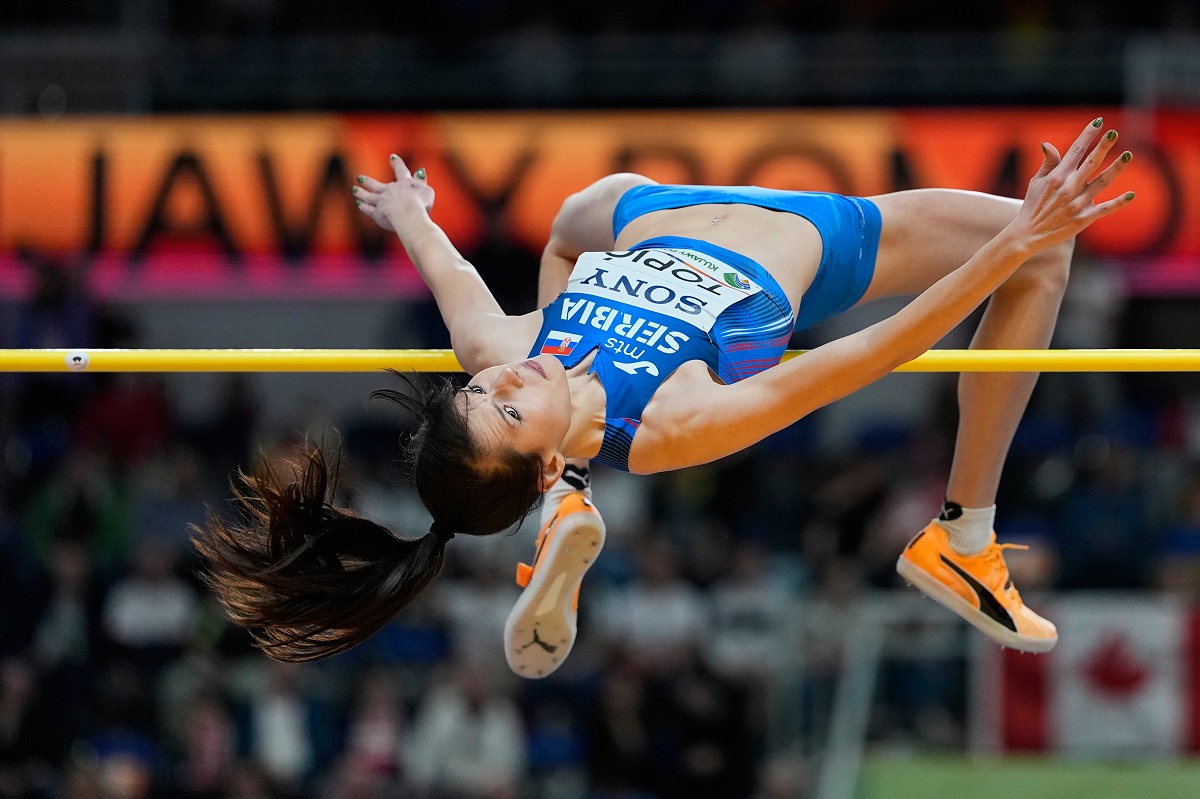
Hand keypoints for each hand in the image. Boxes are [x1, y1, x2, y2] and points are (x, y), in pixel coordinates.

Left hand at [351, 156, 433, 234]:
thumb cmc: (421, 204)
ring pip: (368, 196)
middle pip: (376, 185)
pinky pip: (368, 209)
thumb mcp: (426, 191)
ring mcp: (381, 202)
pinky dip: (363, 206)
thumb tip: (420, 170)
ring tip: (354, 190)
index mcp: (404, 184)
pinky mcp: (377, 214)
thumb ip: (421, 181)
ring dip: (361, 193)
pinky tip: (359, 204)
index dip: (397, 163)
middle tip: (359, 178)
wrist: (408, 216)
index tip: (392, 157)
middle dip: (368, 181)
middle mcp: (389, 191)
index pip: (401, 171)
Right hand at [1012, 117, 1134, 252]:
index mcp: (1058, 176)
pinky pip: (1104, 209)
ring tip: (1128, 155)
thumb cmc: (1033, 206)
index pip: (1075, 151)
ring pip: (1102, 182)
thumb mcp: (1036, 182)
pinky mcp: (1082, 219)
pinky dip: (1118, 203)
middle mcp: (1069, 188)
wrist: (1027, 235)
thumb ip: (1048, 163)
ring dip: (1116, 168)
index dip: (1087, 135)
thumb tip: (1048, 143)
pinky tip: (1131, 195)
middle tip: (1114, 133)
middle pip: (1091, 163)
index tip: (1098, 122)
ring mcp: (1077, 203)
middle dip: (1103, 146)